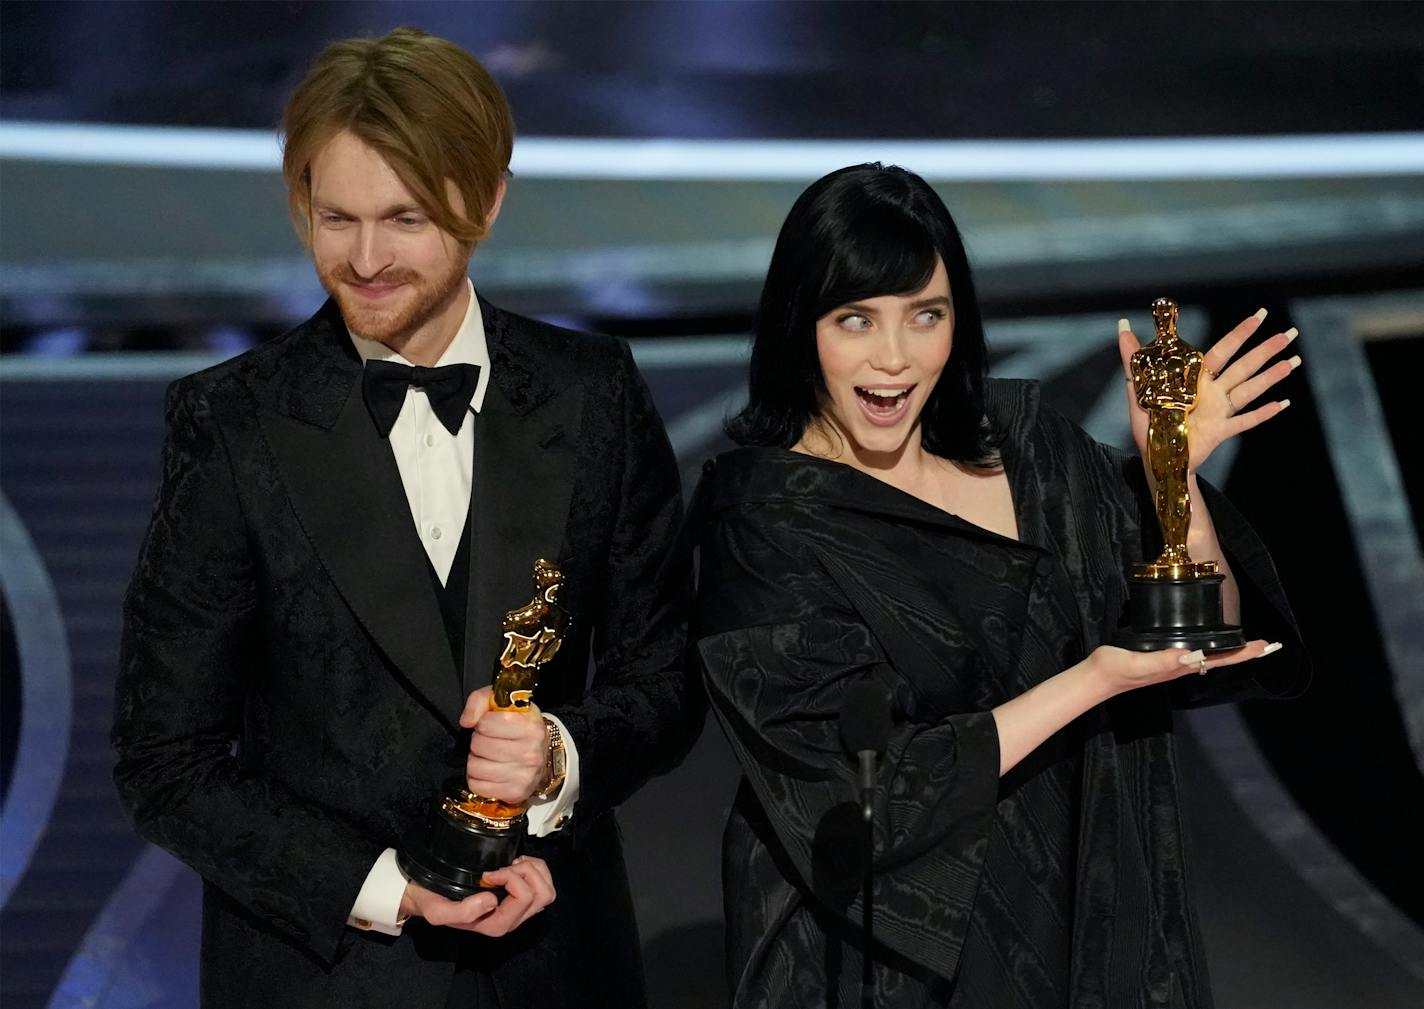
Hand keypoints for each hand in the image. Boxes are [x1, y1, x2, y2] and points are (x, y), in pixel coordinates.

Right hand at [399, 855, 555, 935]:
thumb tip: (492, 900)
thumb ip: (462, 911)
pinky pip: (542, 880)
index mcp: (497, 925)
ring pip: (547, 889)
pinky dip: (533, 866)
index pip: (525, 898)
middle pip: (543, 894)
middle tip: (504, 867)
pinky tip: (513, 864)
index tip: (487, 874)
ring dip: (532, 869)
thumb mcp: (438, 912)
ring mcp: (518, 907)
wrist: (429, 896)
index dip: (511, 878)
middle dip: (527, 872)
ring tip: (510, 865)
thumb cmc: (435, 901)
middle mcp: (512, 918)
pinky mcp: (520, 895)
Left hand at [459, 686, 549, 803]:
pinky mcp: (515, 793)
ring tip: (490, 756)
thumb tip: (466, 721)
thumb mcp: (503, 704)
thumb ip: (480, 701)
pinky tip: (490, 771)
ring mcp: (524, 775)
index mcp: (529, 726)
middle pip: (478, 745)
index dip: (483, 723)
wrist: (542, 755)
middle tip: (491, 741)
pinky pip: (477, 786)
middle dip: (479, 741)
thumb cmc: (519, 727)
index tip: (491, 725)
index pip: (485, 724)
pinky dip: (478, 779)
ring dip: (477, 760)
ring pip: (474, 767)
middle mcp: (530, 752)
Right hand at [1083, 639, 1281, 698]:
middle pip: (1221, 659)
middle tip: (1269, 644)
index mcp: (1180, 666)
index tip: (1266, 646)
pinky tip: (1211, 642)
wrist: (1097, 679)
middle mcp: (1182, 665)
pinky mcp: (1163, 657)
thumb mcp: (1137, 663)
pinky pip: (1195, 652)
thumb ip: (1162, 661)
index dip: (1243, 653)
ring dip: (1231, 650)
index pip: (1219, 660)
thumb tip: (1192, 655)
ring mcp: (1173, 663)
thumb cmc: (1115, 669)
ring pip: (1210, 656)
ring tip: (1248, 642)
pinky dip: (1211, 647)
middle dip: (1245, 652)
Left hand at [1118, 310, 1299, 473]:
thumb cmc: (1150, 423)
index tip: (1260, 315)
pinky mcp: (1220, 431)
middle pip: (1244, 366)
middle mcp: (1212, 391)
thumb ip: (1132, 358)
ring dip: (1271, 377)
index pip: (1223, 350)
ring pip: (1249, 390)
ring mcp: (1219, 411)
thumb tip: (1122, 326)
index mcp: (1196, 379)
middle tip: (1291, 333)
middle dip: (1266, 350)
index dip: (1241, 333)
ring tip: (1294, 362)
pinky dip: (1263, 413)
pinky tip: (1283, 403)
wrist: (1158, 458)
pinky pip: (1245, 421)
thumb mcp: (1138, 388)